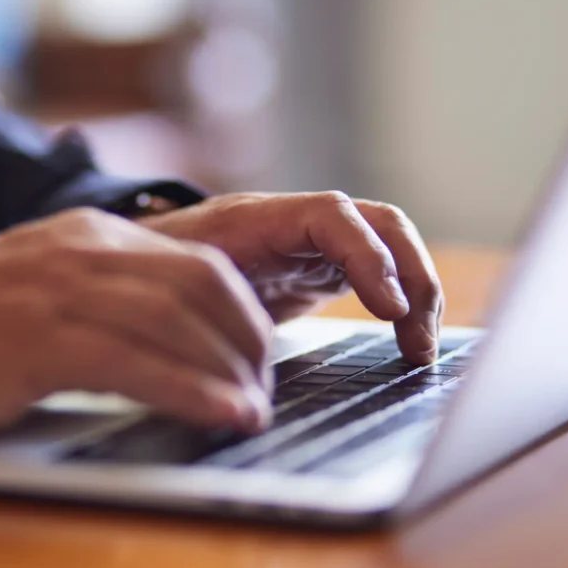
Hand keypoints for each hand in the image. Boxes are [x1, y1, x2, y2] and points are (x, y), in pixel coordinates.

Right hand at [0, 208, 274, 433]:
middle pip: (197, 286)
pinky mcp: (36, 340)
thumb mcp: (63, 280)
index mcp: (96, 235)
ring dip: (224, 372)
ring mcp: (58, 292)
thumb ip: (125, 289)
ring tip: (249, 410)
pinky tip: (214, 414)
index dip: (244, 311)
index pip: (199, 261)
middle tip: (262, 387)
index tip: (261, 353)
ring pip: (170, 322)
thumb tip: (199, 331)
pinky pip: (129, 363)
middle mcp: (83, 252)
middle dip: (245, 343)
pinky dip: (184, 391)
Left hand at [139, 192, 443, 363]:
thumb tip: (241, 351)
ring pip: (389, 248)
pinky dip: (402, 305)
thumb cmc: (156, 270)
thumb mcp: (175, 282)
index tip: (389, 308)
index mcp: (259, 218)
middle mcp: (299, 222)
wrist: (147, 260)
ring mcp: (316, 243)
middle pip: (381, 224)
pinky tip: (407, 344)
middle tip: (417, 340)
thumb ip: (208, 302)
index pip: (333, 216)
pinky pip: (379, 274)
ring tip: (420, 350)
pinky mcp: (323, 269)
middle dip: (413, 277)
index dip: (367, 257)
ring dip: (418, 293)